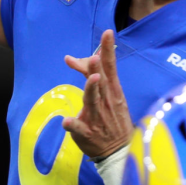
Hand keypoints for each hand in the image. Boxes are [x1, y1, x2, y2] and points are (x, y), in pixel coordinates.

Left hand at [61, 29, 133, 159]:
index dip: (108, 50)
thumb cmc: (112, 119)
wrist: (119, 151)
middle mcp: (106, 102)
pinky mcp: (88, 133)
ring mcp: (98, 118)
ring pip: (93, 101)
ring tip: (91, 79)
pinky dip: (72, 124)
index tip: (108, 33)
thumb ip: (92, 77)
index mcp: (113, 92)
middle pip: (102, 80)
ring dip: (92, 90)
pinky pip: (79, 128)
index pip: (111, 67)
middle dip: (99, 68)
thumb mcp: (108, 96)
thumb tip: (75, 58)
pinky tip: (66, 122)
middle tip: (96, 56)